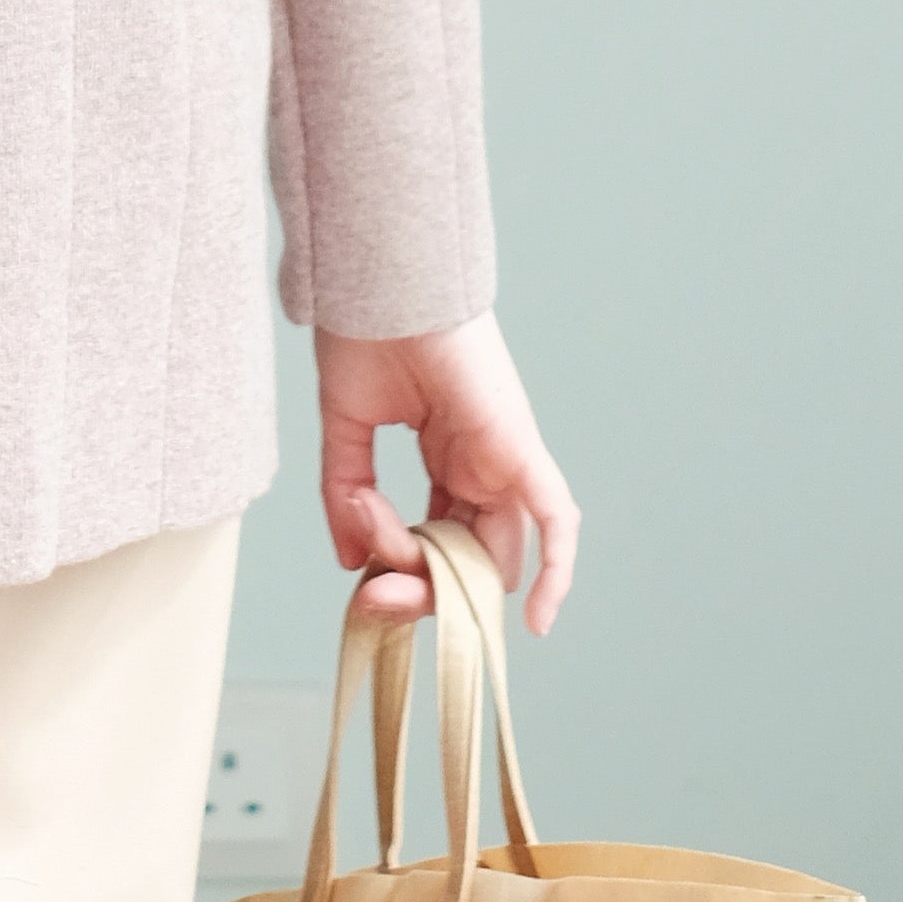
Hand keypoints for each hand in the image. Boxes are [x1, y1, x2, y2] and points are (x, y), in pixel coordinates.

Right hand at [315, 311, 577, 640]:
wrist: (379, 282)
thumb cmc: (364, 333)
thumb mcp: (345, 428)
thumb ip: (346, 494)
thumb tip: (352, 560)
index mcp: (448, 455)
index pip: (440, 540)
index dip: (404, 569)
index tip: (362, 578)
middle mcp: (482, 464)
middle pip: (469, 559)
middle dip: (423, 587)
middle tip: (377, 588)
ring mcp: (503, 459)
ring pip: (493, 553)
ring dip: (441, 578)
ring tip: (392, 562)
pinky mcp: (518, 448)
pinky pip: (557, 522)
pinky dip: (555, 572)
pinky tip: (536, 619)